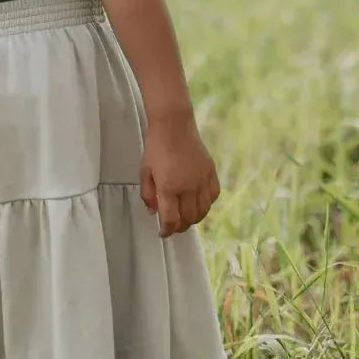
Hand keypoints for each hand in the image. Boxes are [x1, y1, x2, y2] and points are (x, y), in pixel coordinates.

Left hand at [139, 114, 220, 237]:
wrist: (173, 125)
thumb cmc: (156, 147)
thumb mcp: (144, 171)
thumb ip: (147, 194)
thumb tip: (154, 212)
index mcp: (168, 188)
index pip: (171, 220)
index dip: (166, 231)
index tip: (163, 233)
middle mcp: (187, 188)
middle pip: (188, 219)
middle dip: (180, 227)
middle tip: (173, 226)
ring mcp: (201, 180)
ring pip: (203, 211)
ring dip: (194, 219)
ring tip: (186, 218)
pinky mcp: (211, 172)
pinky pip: (213, 196)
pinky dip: (207, 204)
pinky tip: (199, 203)